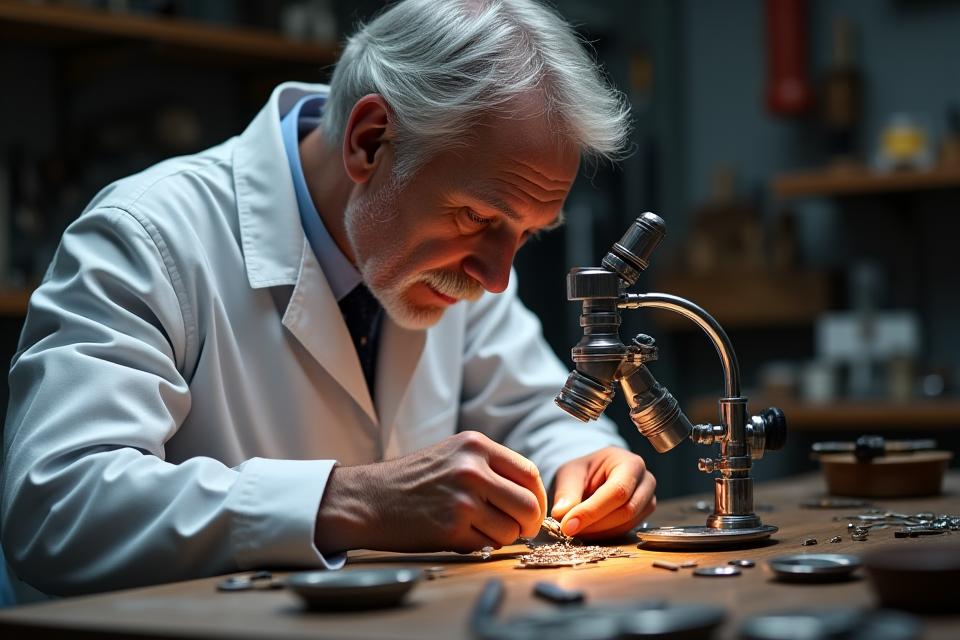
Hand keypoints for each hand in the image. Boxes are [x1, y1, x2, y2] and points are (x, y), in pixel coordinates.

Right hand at [315, 431, 545, 553]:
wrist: (367, 498)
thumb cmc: (412, 480)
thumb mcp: (452, 455)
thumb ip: (489, 467)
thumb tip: (529, 495)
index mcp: (476, 446)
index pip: (530, 474)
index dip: (537, 498)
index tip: (532, 510)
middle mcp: (472, 469)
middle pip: (528, 505)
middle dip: (528, 524)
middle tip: (518, 530)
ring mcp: (462, 499)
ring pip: (510, 530)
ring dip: (501, 537)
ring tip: (478, 530)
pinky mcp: (451, 528)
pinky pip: (486, 545)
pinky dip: (479, 546)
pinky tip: (458, 535)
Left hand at [550, 446, 655, 539]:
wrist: (594, 476)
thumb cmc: (584, 471)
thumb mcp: (570, 474)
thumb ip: (566, 493)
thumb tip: (560, 514)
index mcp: (630, 463)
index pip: (617, 491)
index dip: (592, 511)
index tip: (567, 525)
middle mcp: (646, 481)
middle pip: (626, 510)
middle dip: (594, 524)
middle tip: (567, 529)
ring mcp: (648, 500)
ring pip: (626, 525)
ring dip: (597, 532)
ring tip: (574, 528)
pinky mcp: (643, 516)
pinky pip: (625, 532)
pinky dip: (603, 535)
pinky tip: (586, 530)